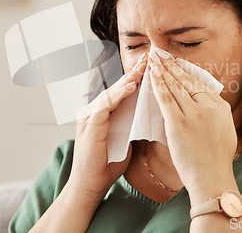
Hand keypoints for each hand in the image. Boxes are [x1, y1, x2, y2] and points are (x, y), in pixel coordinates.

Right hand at [67, 53, 147, 201]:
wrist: (91, 184)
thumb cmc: (108, 163)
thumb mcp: (125, 137)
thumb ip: (132, 121)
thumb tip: (152, 110)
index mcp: (104, 113)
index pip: (122, 92)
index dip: (137, 78)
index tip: (153, 66)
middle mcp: (95, 110)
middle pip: (116, 88)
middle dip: (134, 73)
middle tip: (149, 58)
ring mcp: (89, 116)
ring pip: (110, 93)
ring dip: (127, 80)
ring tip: (142, 68)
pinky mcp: (88, 125)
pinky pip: (104, 106)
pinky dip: (117, 96)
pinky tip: (129, 88)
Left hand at [148, 53, 236, 196]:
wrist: (212, 179)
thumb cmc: (216, 160)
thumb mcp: (225, 130)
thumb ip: (215, 113)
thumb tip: (208, 101)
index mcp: (220, 107)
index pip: (199, 83)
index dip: (185, 71)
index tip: (175, 62)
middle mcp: (208, 106)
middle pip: (186, 80)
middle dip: (171, 64)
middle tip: (161, 52)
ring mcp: (194, 113)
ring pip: (175, 86)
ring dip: (162, 70)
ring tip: (154, 58)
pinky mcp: (179, 122)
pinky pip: (166, 98)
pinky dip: (158, 84)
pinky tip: (152, 74)